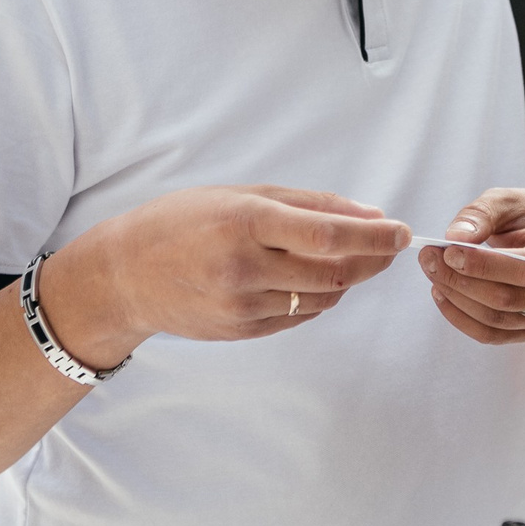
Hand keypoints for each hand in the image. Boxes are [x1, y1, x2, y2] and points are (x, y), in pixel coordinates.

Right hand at [42, 186, 408, 366]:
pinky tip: (314, 281)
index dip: (373, 236)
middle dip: (372, 260)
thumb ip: (305, 204)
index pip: (328, 233)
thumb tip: (368, 213)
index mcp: (245, 222)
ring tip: (351, 260)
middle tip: (390, 247)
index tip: (401, 232)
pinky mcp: (241, 330)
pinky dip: (317, 299)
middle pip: (333, 272)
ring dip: (347, 280)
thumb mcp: (240, 195)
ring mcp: (242, 304)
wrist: (123, 276)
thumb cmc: (181, 223)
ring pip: (321, 298)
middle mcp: (244, 266)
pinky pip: (299, 317)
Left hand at [419, 186, 524, 344]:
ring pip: (496, 320)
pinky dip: (461, 317)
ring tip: (433, 273)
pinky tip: (443, 294)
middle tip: (429, 260)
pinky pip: (492, 334)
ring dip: (456, 299)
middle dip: (462, 280)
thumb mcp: (510, 200)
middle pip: (508, 299)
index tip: (448, 251)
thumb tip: (455, 237)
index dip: (484, 265)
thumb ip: (482, 214)